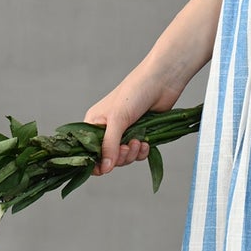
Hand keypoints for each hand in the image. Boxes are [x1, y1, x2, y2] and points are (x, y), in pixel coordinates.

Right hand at [83, 59, 192, 176]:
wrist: (162, 82)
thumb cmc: (134, 93)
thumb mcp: (117, 119)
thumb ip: (109, 145)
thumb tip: (105, 168)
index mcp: (94, 123)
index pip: (88, 150)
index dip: (95, 162)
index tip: (104, 168)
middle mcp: (108, 129)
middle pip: (108, 157)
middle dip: (120, 156)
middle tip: (128, 147)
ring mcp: (125, 132)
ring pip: (124, 157)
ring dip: (132, 154)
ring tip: (139, 141)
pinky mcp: (141, 134)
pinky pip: (138, 153)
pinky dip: (142, 151)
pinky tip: (147, 142)